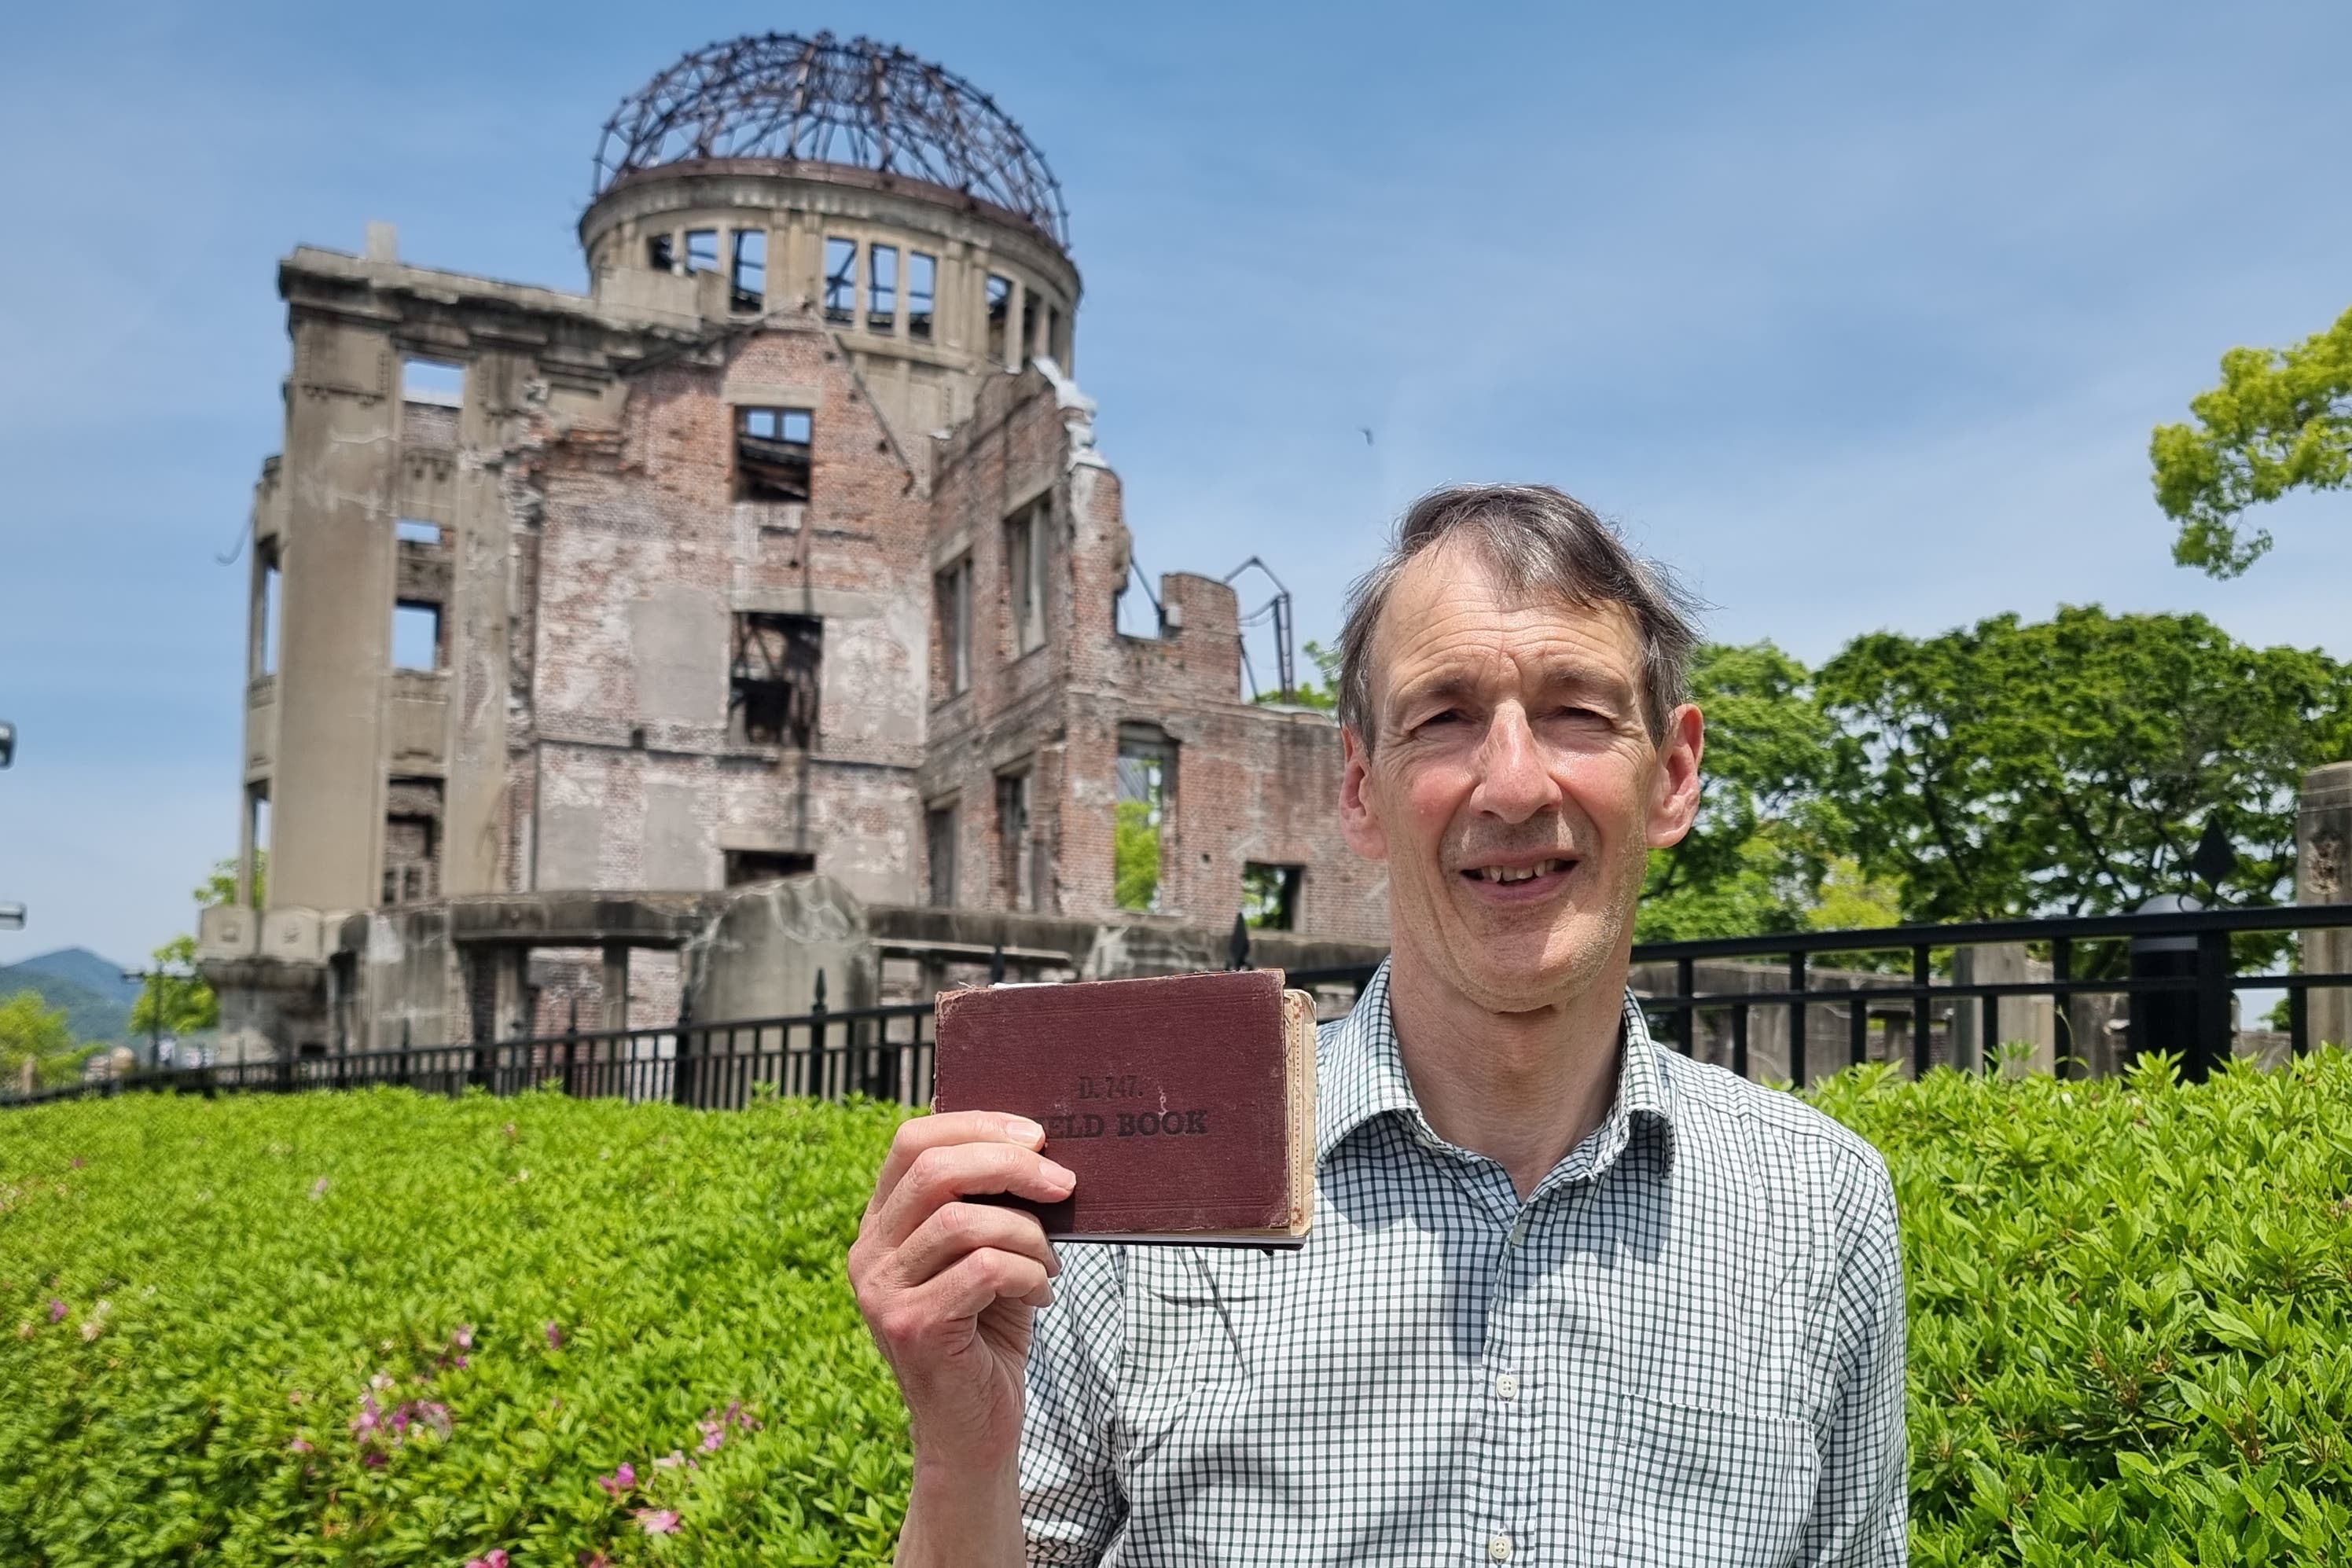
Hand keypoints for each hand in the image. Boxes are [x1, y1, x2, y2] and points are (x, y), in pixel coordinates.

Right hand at [851, 1111, 1075, 1475]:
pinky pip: (984, 1270)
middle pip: (936, 1169)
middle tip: (1065, 1184)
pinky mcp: (912, 1327)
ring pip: (964, 1220)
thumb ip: (991, 1202)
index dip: (977, 1124)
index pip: (912, 1140)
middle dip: (1012, 1166)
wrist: (974, 1431)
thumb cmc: (988, 1333)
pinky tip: (1041, 1295)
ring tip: (1050, 1263)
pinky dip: (1028, 1275)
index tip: (1036, 1134)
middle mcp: (868, 1253)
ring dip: (1029, 1234)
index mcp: (881, 1223)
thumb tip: (1038, 1141)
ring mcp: (883, 1291)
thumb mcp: (986, 1253)